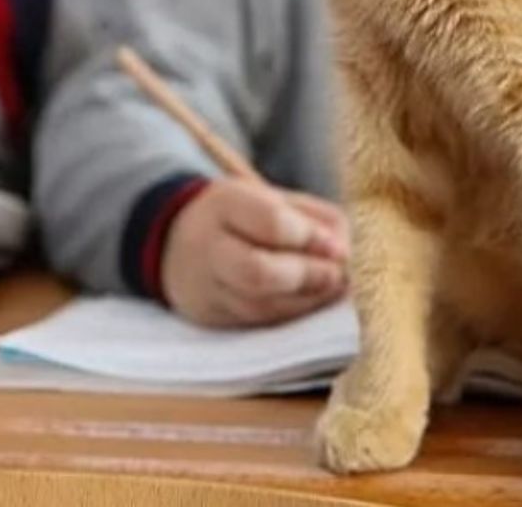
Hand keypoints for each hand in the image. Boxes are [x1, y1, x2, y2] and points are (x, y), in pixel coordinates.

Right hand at [161, 178, 348, 326]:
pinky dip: (292, 315)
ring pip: (259, 306)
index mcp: (224, 205)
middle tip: (339, 275)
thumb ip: (312, 219)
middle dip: (308, 276)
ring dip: (306, 302)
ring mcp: (206, 288)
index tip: (338, 246)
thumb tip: (344, 253)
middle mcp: (208, 248)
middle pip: (258, 272)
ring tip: (335, 291)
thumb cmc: (241, 214)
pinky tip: (314, 305)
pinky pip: (257, 323)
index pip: (270, 222)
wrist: (176, 241)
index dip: (310, 237)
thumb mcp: (271, 198)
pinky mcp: (213, 320)